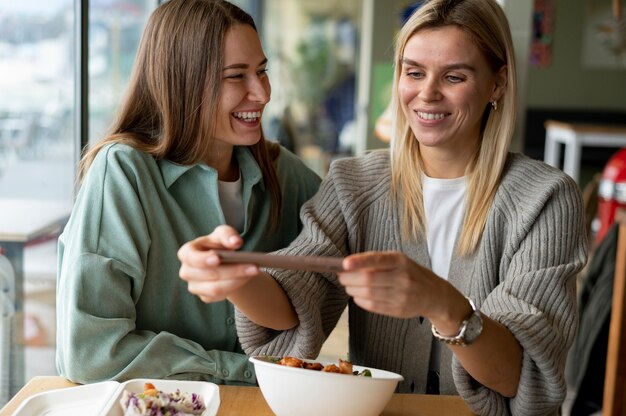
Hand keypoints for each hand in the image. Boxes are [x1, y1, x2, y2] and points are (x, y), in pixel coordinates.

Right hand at [178, 225, 258, 302]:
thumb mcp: (222, 234)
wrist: (222, 261)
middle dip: (233, 270)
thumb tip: (235, 242)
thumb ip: (227, 235)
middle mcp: (187, 271)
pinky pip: (220, 296)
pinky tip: (247, 278)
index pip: (190, 257)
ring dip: (237, 281)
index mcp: (187, 253)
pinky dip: (235, 287)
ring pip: (215, 288)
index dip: (203, 259)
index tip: (217, 258)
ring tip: (254, 272)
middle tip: (254, 266)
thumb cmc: (218, 244)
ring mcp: (194, 286)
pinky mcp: (204, 297)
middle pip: (209, 274)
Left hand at [338, 251, 462, 320]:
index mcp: (400, 261)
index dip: (359, 262)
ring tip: (348, 285)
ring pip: (367, 294)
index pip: (377, 260)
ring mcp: (401, 296)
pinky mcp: (398, 310)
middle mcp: (402, 278)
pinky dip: (360, 300)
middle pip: (368, 279)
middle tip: (341, 276)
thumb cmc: (410, 273)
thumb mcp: (399, 261)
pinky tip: (358, 295)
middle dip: (349, 278)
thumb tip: (347, 264)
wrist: (433, 294)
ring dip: (352, 289)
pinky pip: (372, 306)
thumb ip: (376, 261)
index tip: (344, 263)